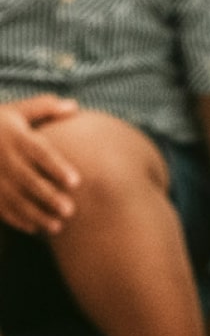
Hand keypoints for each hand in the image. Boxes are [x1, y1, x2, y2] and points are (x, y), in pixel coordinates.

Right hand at [0, 95, 80, 234]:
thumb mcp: (15, 111)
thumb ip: (44, 108)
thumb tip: (74, 106)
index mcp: (14, 137)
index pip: (39, 152)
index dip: (56, 167)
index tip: (76, 182)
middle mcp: (2, 157)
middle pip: (27, 179)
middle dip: (47, 196)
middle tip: (70, 210)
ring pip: (13, 198)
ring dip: (34, 213)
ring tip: (57, 227)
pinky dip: (15, 219)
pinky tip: (34, 229)